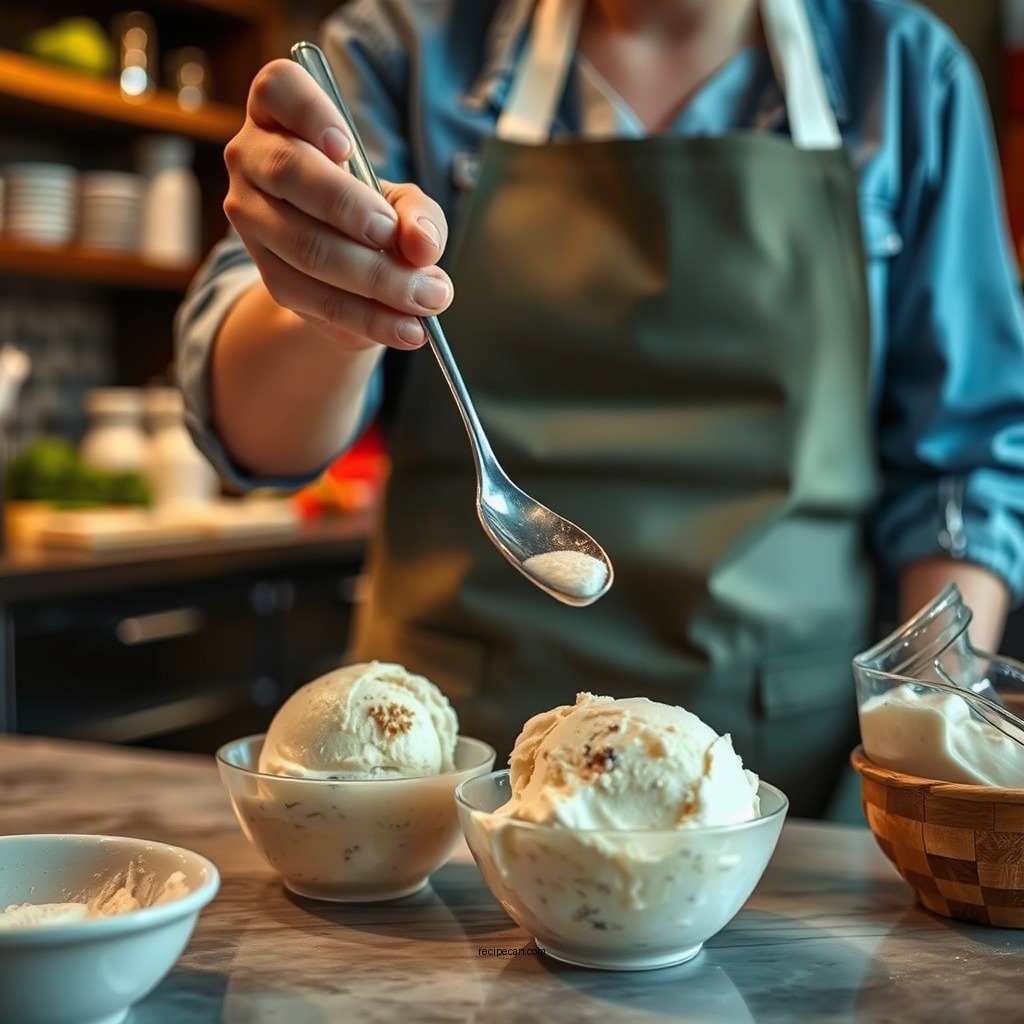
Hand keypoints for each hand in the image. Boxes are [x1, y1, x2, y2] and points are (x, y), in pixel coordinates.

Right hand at [223, 58, 451, 350]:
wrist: (347, 275)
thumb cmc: (374, 213)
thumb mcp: (405, 203)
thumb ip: (420, 216)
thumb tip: (420, 246)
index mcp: (281, 116)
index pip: (277, 90)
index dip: (309, 113)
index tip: (348, 148)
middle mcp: (252, 160)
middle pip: (290, 173)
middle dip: (356, 212)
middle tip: (412, 248)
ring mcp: (250, 217)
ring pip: (305, 245)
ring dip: (376, 279)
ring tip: (428, 298)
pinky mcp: (266, 273)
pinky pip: (314, 298)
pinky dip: (369, 317)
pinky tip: (407, 327)